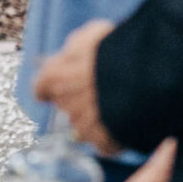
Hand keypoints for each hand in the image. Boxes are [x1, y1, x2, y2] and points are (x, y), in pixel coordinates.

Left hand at [32, 17, 118, 153]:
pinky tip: (124, 128)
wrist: (141, 76)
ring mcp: (83, 126)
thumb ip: (75, 49)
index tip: (54, 87)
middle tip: (99, 90)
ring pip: (83, 128)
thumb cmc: (113, 49)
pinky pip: (104, 144)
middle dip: (78, 100)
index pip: (40, 88)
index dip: (49, 88)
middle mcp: (64, 103)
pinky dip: (111, 139)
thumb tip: (70, 54)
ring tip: (116, 108)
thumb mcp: (89, 36)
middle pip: (66, 106)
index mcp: (54, 77)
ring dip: (94, 120)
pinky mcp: (104, 142)